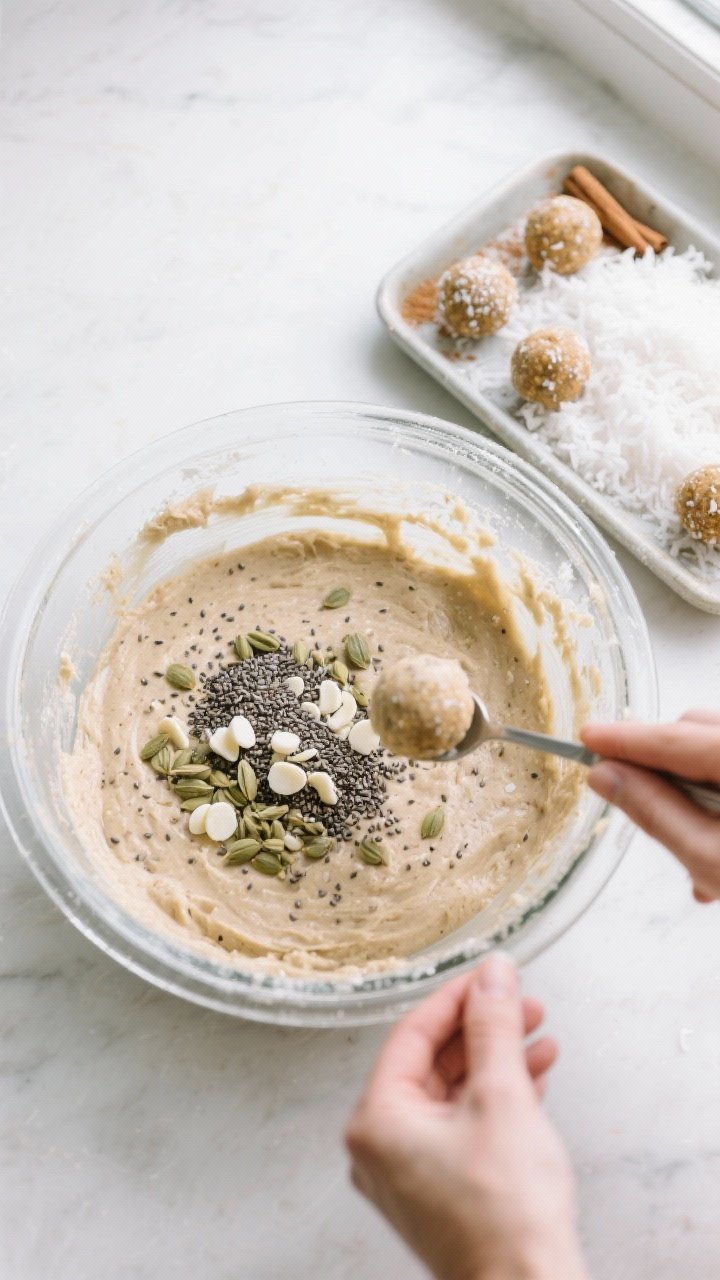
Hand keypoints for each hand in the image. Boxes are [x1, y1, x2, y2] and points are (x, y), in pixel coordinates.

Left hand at [345, 955, 587, 1279]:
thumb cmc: (506, 1216)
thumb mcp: (501, 1097)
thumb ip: (493, 1027)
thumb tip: (492, 977)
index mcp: (377, 1121)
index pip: (412, 1034)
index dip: (457, 997)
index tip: (490, 976)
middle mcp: (381, 1147)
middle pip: (431, 1062)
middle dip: (482, 1029)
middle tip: (521, 1004)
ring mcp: (409, 1172)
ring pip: (451, 1093)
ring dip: (496, 1060)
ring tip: (538, 1036)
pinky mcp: (440, 1189)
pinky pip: (462, 1125)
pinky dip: (496, 1097)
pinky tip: (532, 1077)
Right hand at [582, 711, 719, 901]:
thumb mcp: (709, 857)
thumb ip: (654, 811)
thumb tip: (606, 776)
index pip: (672, 738)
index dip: (625, 739)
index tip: (588, 738)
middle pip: (695, 733)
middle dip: (662, 763)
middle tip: (634, 797)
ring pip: (712, 751)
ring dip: (691, 790)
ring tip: (694, 851)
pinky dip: (715, 797)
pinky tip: (716, 846)